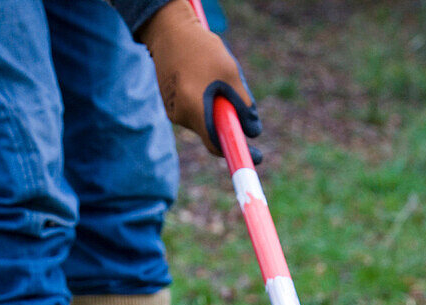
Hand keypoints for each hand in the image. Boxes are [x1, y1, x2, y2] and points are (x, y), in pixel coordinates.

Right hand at [140, 0, 261, 160]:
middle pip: (213, 131)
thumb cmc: (201, 48)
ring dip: (217, 107)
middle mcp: (180, 116)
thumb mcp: (230, 74)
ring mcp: (173, 110)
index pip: (218, 144)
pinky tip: (203, 76)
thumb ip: (244, 105)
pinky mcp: (171, 103)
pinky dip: (205, 101)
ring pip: (205, 119)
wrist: (167, 29)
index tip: (258, 155)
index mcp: (194, 110)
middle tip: (238, 96)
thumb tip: (253, 131)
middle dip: (229, 120)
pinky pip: (195, 110)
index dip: (239, 152)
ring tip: (216, 77)